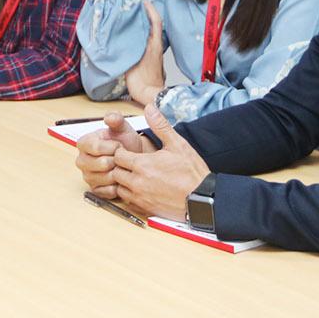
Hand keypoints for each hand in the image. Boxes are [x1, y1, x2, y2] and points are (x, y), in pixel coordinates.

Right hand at [75, 112, 151, 198]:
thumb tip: (110, 117)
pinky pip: (107, 191)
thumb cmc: (124, 142)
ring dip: (118, 173)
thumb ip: (116, 119)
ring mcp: (87, 176)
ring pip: (106, 178)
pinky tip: (121, 178)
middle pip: (101, 164)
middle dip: (116, 160)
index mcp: (84, 143)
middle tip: (122, 157)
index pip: (95, 147)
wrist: (132, 159)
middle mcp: (82, 160)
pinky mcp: (95, 190)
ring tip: (122, 167)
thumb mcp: (122, 128)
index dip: (111, 147)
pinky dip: (117, 186)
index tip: (119, 145)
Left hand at [112, 104, 209, 218]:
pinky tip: (140, 189)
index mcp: (142, 165)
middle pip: (115, 172)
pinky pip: (127, 202)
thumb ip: (161, 126)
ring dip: (123, 182)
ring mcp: (140, 198)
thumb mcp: (178, 145)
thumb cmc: (192, 173)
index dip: (122, 152)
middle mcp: (137, 182)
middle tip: (132, 163)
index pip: (117, 155)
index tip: (129, 151)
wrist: (203, 199)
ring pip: (119, 188)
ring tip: (136, 176)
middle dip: (121, 166)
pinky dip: (129, 196)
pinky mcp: (145, 209)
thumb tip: (150, 108)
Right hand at [124, 0, 166, 106]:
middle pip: (152, 25)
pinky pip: (145, 40)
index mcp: (153, 44)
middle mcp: (155, 46)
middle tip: (135, 5)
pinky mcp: (149, 58)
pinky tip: (131, 34)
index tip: (143, 0)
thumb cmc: (142, 81)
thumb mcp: (134, 61)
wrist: (148, 95)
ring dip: (142, 23)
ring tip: (131, 17)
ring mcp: (153, 52)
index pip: (155, 21)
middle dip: (145, 13)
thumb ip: (131, 46)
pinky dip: (140, 33)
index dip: (150, 9)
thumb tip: (126, 32)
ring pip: (149, 32)